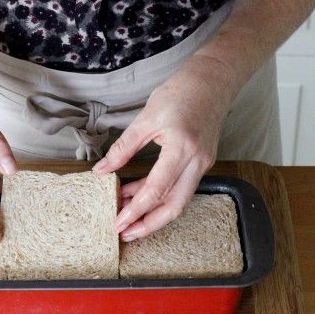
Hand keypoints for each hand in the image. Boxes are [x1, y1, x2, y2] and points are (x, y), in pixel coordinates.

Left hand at [93, 56, 236, 240]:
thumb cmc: (181, 92)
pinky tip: (138, 192)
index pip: (156, 190)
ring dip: (153, 211)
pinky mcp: (202, 162)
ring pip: (179, 199)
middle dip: (149, 225)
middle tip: (126, 233)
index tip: (118, 223)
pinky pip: (180, 186)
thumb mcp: (146, 118)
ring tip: (127, 215)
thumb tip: (101, 170)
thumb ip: (123, 147)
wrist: (213, 80)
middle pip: (174, 206)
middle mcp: (197, 162)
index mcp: (181, 149)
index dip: (135, 210)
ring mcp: (203, 163)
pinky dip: (160, 193)